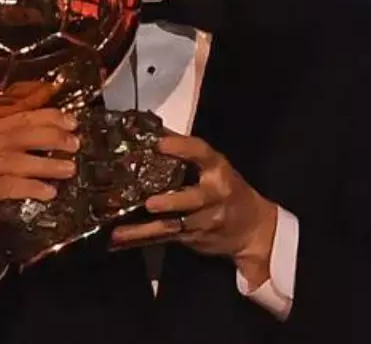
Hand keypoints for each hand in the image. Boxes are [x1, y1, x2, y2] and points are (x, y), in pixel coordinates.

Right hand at [0, 108, 78, 254]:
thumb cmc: (1, 183)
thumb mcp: (14, 156)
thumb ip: (31, 139)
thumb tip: (68, 130)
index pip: (21, 117)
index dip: (49, 118)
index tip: (72, 123)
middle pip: (19, 136)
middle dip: (51, 138)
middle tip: (74, 146)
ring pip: (15, 161)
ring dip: (46, 164)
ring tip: (69, 168)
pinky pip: (8, 186)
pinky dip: (31, 188)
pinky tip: (49, 191)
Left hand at [109, 134, 278, 281]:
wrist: (252, 228)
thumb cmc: (226, 188)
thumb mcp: (213, 166)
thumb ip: (186, 151)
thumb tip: (151, 128)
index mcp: (218, 170)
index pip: (202, 154)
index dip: (182, 147)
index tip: (159, 144)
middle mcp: (213, 195)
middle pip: (193, 199)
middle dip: (172, 201)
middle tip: (150, 203)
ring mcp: (203, 220)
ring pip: (174, 225)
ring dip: (145, 229)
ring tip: (120, 231)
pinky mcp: (191, 238)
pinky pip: (164, 238)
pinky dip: (140, 241)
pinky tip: (118, 241)